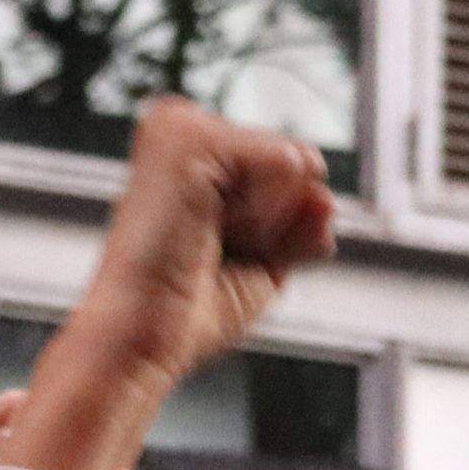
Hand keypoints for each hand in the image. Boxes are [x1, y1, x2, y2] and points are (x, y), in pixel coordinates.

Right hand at [0, 98, 335, 469]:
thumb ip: (301, 222)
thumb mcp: (264, 263)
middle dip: (277, 225)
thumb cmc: (185, 317)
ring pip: (295, 163)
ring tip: (204, 244)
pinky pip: (286, 165)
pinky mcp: (189, 136)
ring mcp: (183, 126)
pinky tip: (208, 231)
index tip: (219, 259)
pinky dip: (265, 215)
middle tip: (211, 255)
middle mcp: (185, 129)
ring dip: (267, 223)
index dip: (277, 230)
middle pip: (299, 164)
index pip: (291, 173)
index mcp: (195, 154)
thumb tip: (328, 198)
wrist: (140, 342)